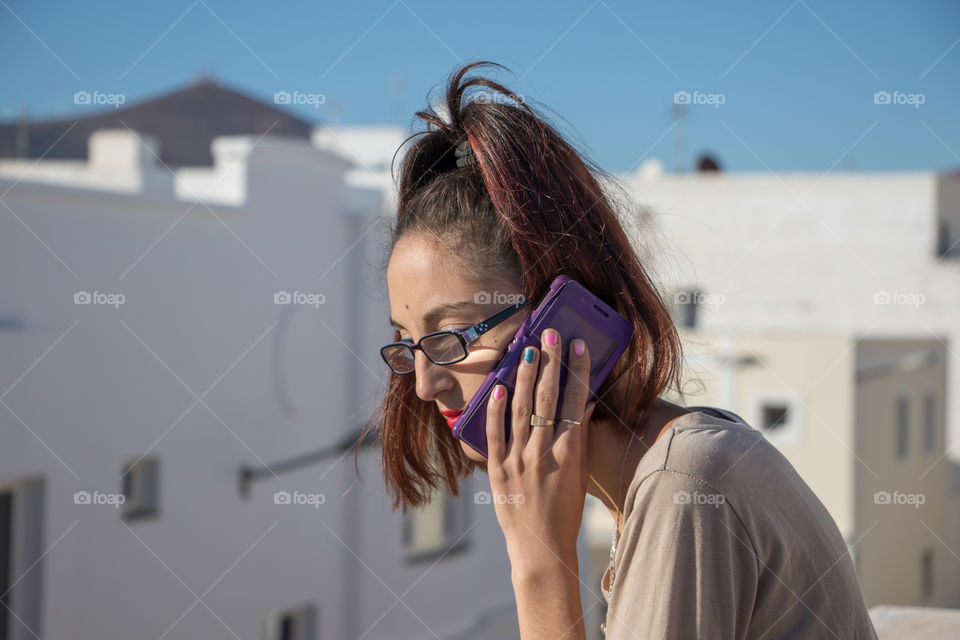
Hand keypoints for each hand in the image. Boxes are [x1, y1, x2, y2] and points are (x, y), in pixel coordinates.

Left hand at [485, 328, 595, 571]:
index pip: (575, 403)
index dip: (577, 371)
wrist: (540, 549)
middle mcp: (544, 453)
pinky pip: (495, 434)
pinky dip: (496, 409)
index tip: (579, 346)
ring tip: (528, 348)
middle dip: (550, 362)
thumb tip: (582, 405)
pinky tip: (500, 386)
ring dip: (525, 376)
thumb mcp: (580, 475)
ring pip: (521, 409)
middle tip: (551, 334)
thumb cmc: (565, 513)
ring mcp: (518, 461)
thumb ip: (578, 440)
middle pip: (548, 399)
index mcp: (570, 454)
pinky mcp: (497, 470)